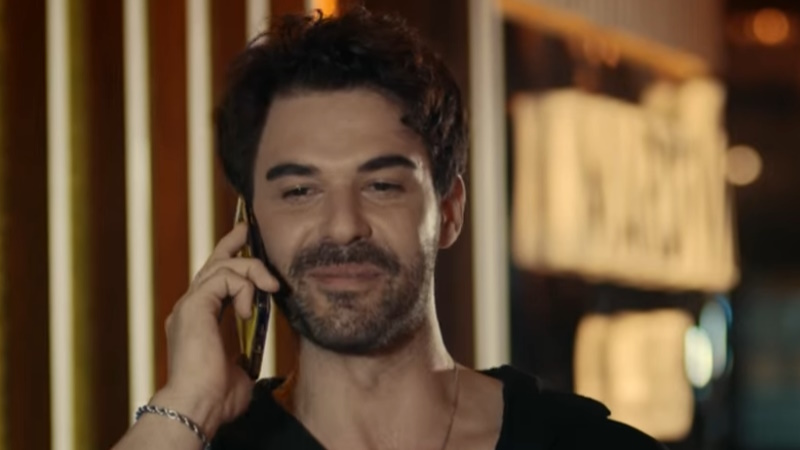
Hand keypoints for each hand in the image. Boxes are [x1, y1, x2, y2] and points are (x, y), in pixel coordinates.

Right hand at [152, 223, 278, 437]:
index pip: (214, 283)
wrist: (198, 405)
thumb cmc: (217, 397)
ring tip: (271, 289)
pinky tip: (249, 309)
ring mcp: (189, 305)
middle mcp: (189, 309)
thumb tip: (251, 361)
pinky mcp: (194, 305)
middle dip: (231, 243)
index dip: (231, 263)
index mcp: (198, 322)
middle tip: (247, 228)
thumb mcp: (240, 370)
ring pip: (223, 267)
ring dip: (252, 272)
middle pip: (212, 265)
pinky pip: (223, 279)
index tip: (246, 245)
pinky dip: (243, 287)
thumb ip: (244, 356)